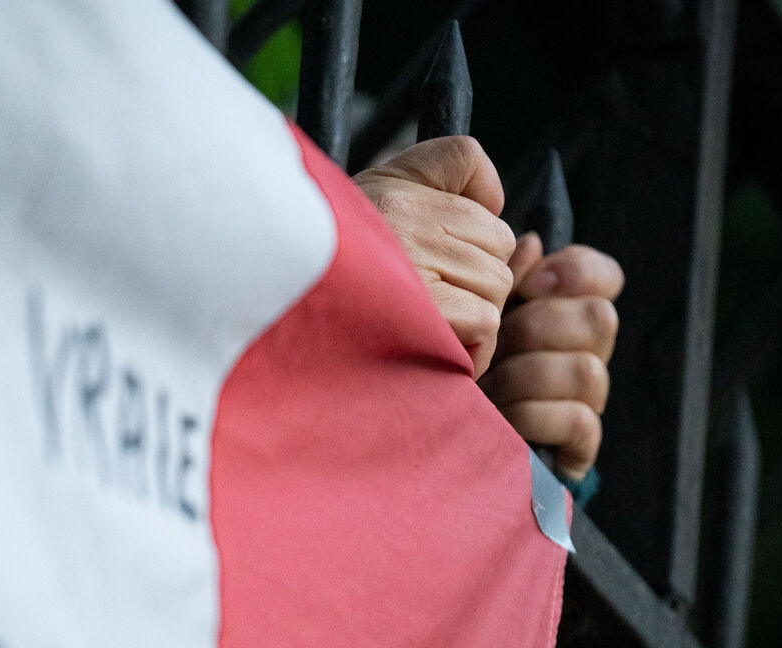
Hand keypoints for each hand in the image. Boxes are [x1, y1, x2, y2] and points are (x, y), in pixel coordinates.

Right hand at [353, 136, 515, 377]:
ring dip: (473, 313)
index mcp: (405, 192)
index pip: (490, 215)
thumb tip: (497, 199)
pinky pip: (484, 324)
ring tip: (429, 322)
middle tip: (432, 297)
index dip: (474, 244)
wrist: (282, 294)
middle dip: (476, 280)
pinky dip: (470, 345)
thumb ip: (450, 168)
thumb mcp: (385, 185)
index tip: (439, 262)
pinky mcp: (427, 317)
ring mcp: (420, 270)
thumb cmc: (336, 251)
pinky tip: (436, 345)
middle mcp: (415, 224)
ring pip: (495, 290)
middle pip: (499, 255)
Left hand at [478, 233, 622, 479]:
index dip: (578, 272)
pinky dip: (534, 416)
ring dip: (526, 375)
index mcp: (565, 313)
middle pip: (599, 318)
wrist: (445, 441)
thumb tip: (532, 242)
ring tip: (489, 387)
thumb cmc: (462, 368)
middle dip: (536, 327)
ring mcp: (587, 398)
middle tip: (495, 344)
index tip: (531, 284)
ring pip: (586, 369)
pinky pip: (578, 420)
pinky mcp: (580, 444)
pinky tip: (503, 418)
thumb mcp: (473, 319)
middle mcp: (586, 351)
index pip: (605, 276)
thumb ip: (501, 278)